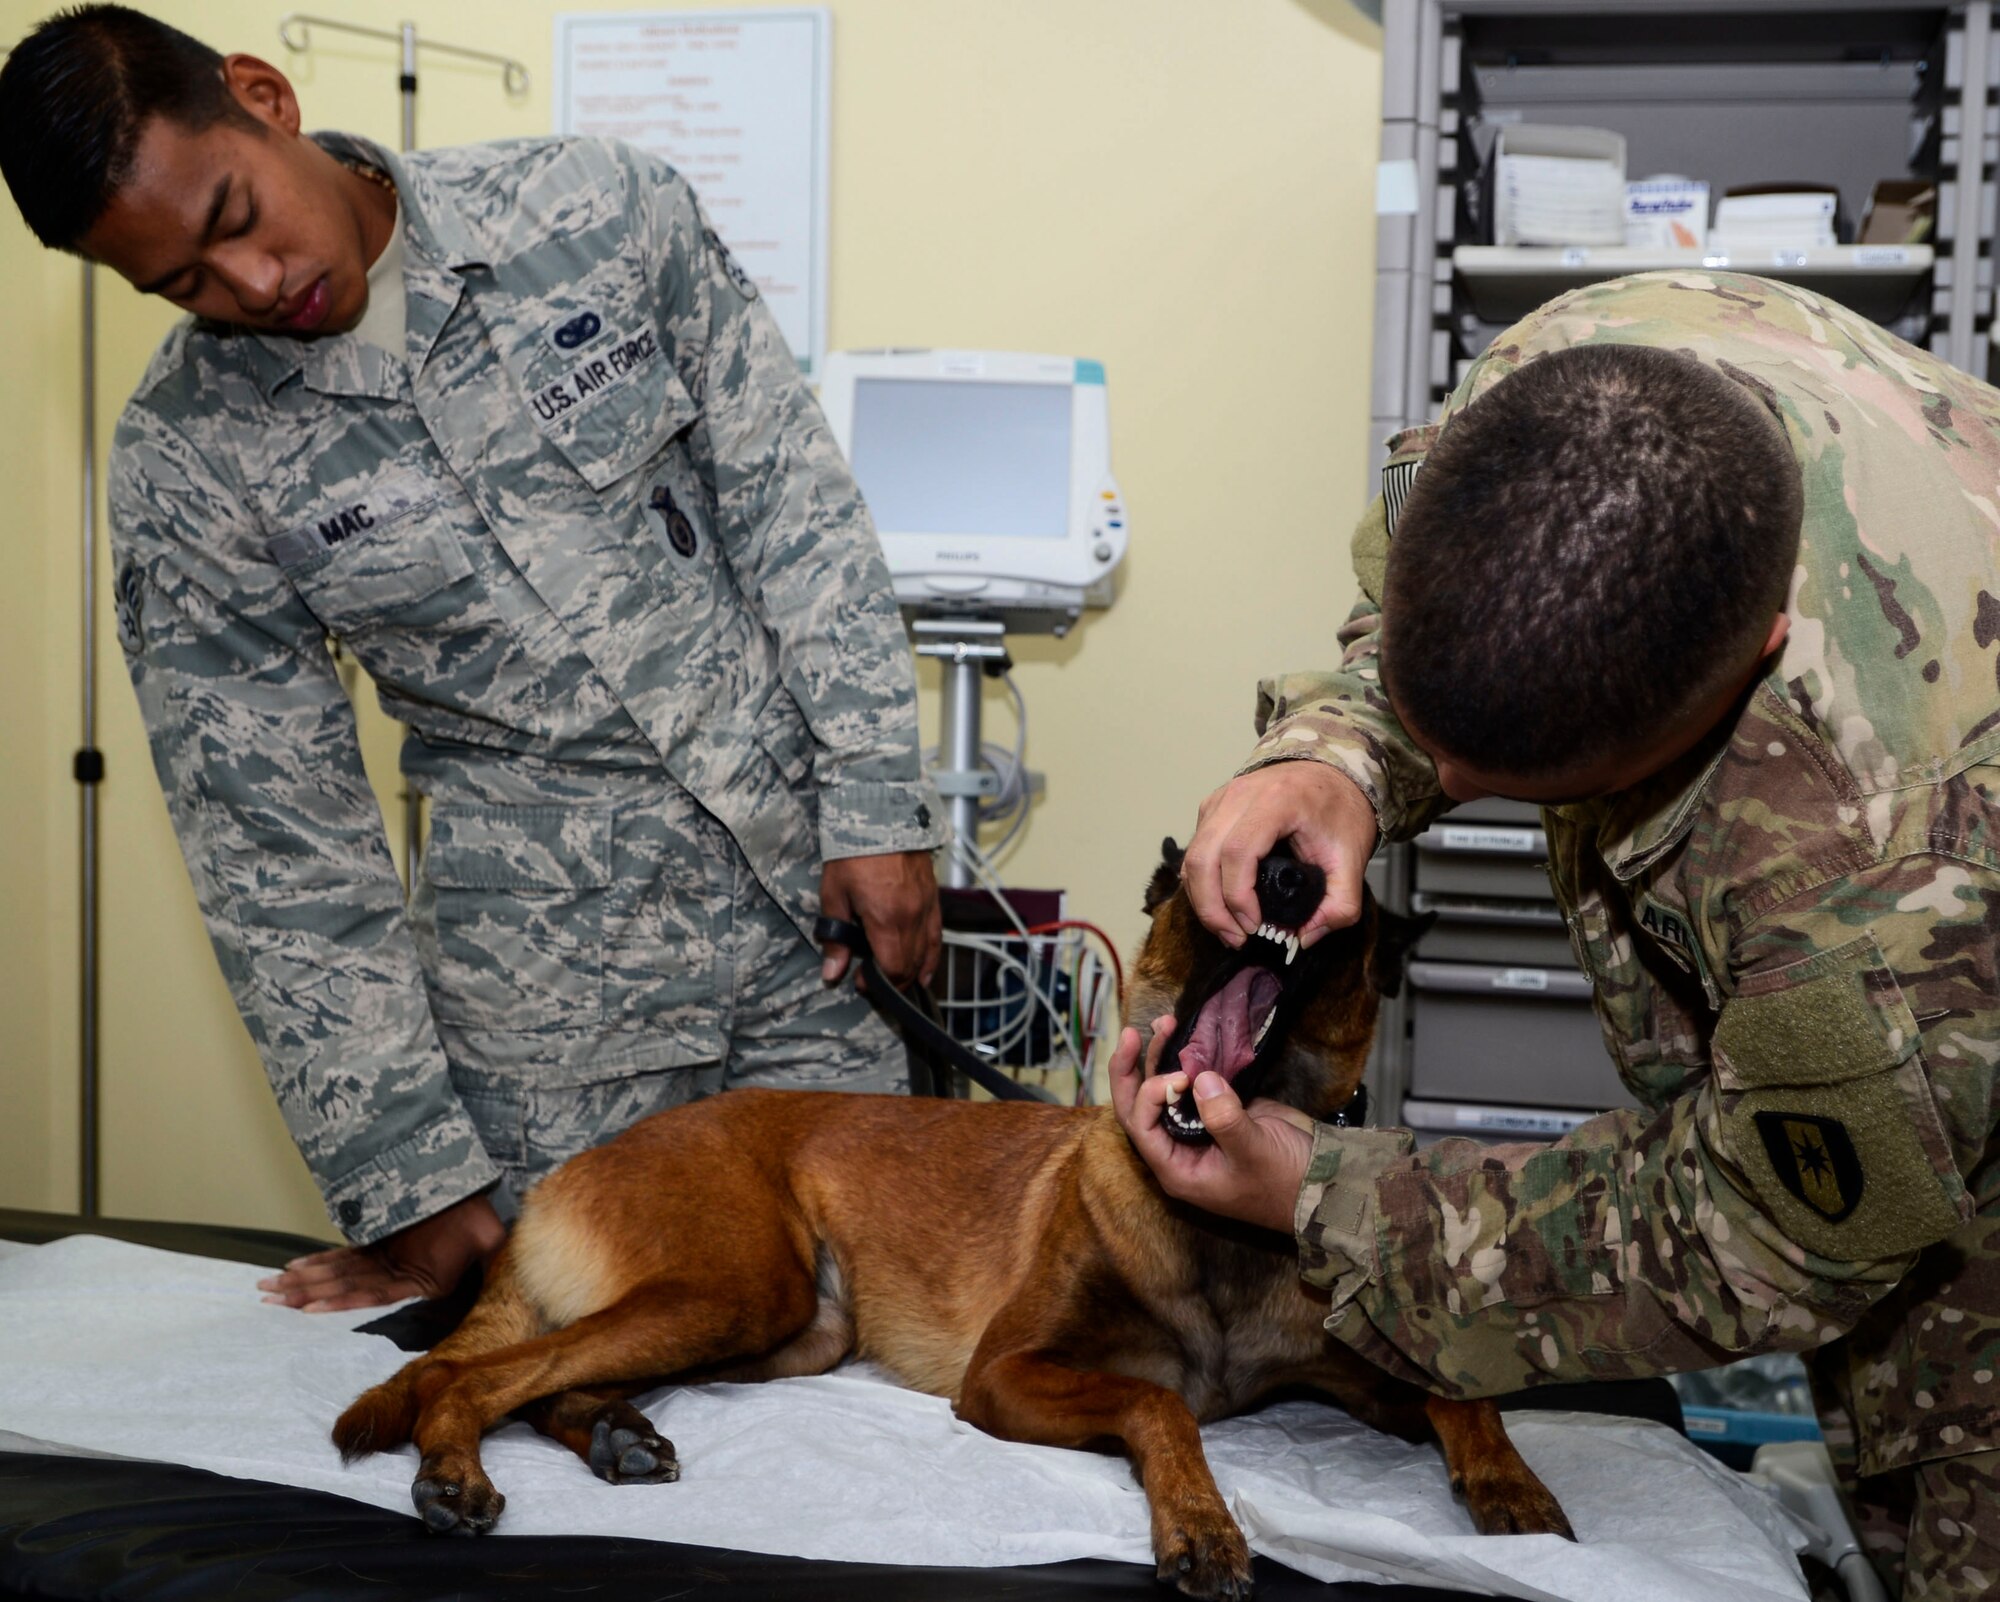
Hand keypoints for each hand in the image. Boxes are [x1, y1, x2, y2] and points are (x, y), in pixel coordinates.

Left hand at [257, 1191, 505, 1312]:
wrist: (479, 1194)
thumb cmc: (486, 1225)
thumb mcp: (493, 1253)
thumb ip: (489, 1275)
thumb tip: (509, 1300)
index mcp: (420, 1282)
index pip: (371, 1294)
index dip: (338, 1300)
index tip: (307, 1307)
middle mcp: (398, 1274)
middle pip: (344, 1286)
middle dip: (304, 1292)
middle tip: (266, 1297)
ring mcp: (387, 1259)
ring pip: (339, 1272)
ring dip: (304, 1280)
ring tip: (269, 1288)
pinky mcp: (381, 1242)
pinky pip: (347, 1254)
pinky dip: (322, 1260)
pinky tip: (296, 1267)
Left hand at [819, 849, 941, 988]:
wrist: (881, 817)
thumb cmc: (853, 854)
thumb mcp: (834, 894)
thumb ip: (835, 937)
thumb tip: (832, 973)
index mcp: (887, 920)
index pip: (891, 969)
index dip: (877, 984)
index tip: (861, 983)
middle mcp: (912, 919)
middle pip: (909, 966)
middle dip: (893, 982)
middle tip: (874, 984)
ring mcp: (926, 909)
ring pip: (925, 954)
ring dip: (911, 973)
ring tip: (897, 983)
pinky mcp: (933, 899)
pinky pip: (937, 936)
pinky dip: (931, 958)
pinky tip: (924, 973)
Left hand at [1108, 1017, 1314, 1233]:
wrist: (1322, 1179)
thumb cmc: (1284, 1180)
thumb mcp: (1253, 1152)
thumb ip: (1223, 1119)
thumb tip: (1199, 1078)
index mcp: (1177, 1168)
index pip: (1141, 1128)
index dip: (1150, 1096)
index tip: (1180, 1076)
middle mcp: (1179, 1148)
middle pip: (1139, 1107)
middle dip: (1132, 1071)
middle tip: (1131, 1034)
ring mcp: (1197, 1128)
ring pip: (1163, 1091)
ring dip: (1160, 1058)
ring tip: (1164, 1023)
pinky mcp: (1218, 1110)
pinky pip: (1193, 1083)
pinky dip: (1188, 1059)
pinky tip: (1186, 1034)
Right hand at [1182, 763, 1377, 949]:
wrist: (1333, 774)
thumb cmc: (1340, 810)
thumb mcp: (1353, 859)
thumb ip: (1341, 905)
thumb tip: (1304, 937)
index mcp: (1277, 801)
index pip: (1238, 852)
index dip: (1238, 896)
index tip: (1254, 926)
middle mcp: (1239, 795)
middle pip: (1203, 857)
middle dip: (1212, 908)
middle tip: (1235, 938)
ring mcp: (1220, 799)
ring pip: (1192, 857)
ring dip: (1202, 900)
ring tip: (1227, 929)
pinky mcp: (1212, 808)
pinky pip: (1195, 850)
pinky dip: (1201, 883)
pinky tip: (1221, 906)